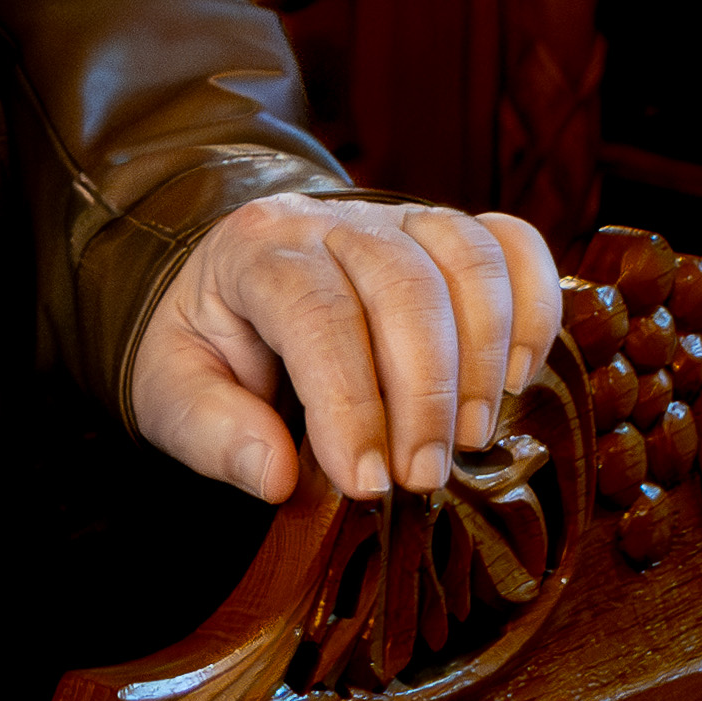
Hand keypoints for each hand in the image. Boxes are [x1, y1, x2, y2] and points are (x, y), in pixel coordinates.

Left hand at [127, 191, 563, 510]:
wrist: (233, 287)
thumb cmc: (211, 346)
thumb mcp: (170, 393)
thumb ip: (212, 432)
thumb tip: (276, 475)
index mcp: (253, 251)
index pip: (315, 311)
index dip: (350, 402)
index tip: (369, 483)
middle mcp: (331, 219)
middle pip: (401, 282)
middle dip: (424, 392)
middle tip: (424, 477)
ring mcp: (398, 217)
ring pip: (465, 257)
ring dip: (481, 357)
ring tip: (470, 439)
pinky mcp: (448, 233)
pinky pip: (512, 244)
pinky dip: (531, 308)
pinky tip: (515, 378)